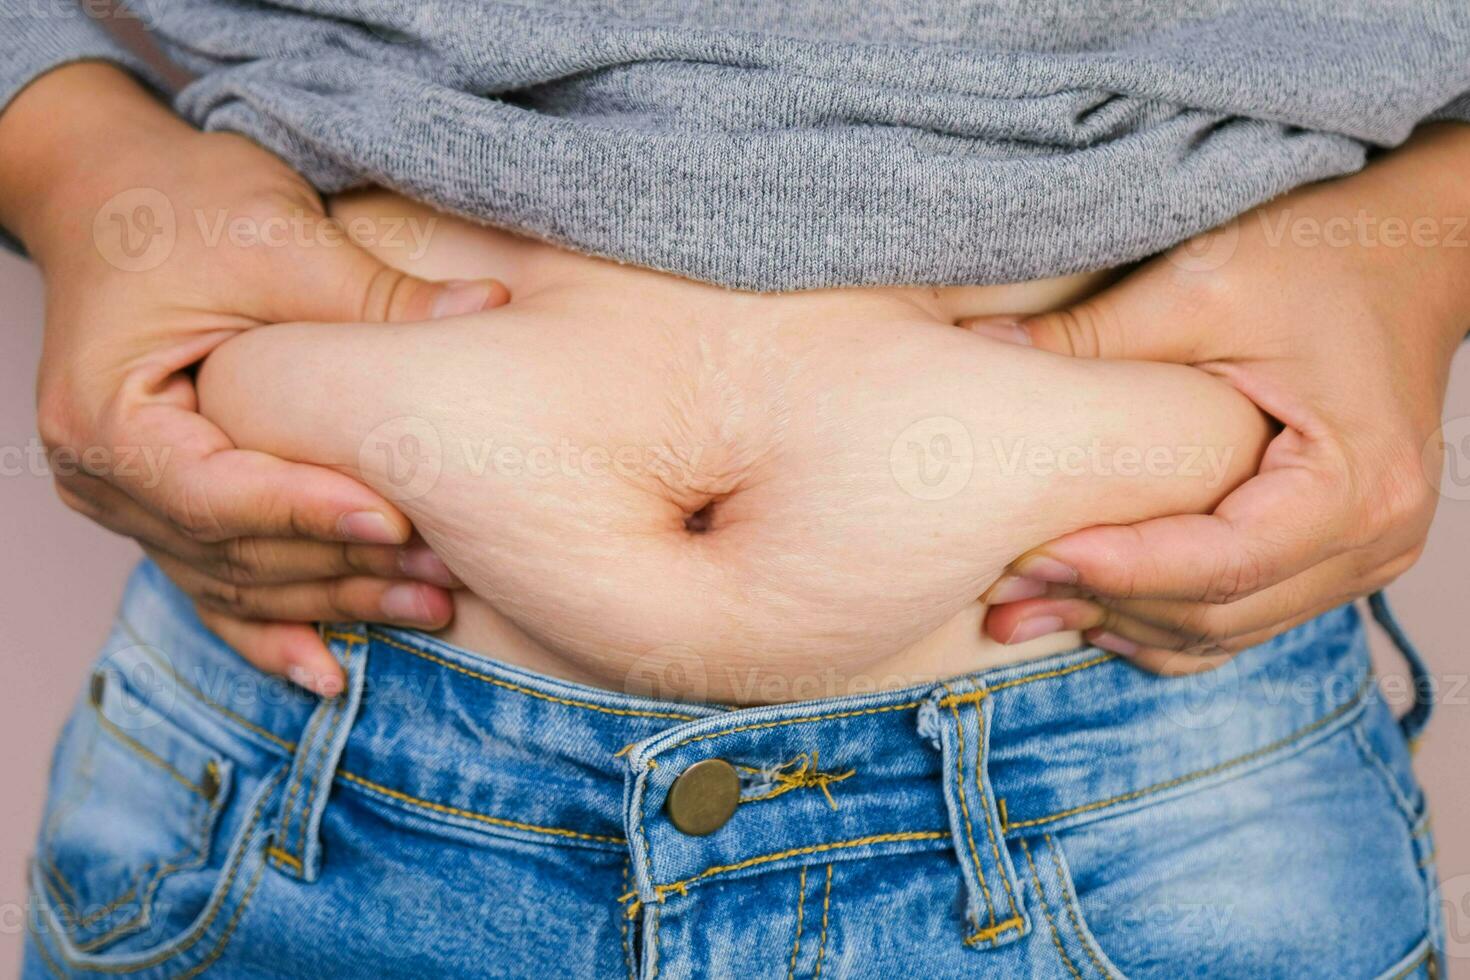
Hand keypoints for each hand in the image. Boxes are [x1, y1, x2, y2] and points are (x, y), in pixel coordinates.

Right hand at [0, 64, 508, 694]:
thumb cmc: (184, 206)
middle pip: (232, 551)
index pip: (215, 491)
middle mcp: (103, 476)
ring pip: (237, 580)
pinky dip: (273, 631)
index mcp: (106, 415)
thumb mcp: (277, 240)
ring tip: (432, 609)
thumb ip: (375, 296)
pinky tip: (331, 673)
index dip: (309, 511)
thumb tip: (492, 309)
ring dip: (334, 600)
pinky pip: (217, 586)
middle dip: (342, 564)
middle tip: (449, 574)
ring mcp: (128, 502)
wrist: (114, 199)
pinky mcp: (165, 508)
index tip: (398, 519)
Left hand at [968, 123, 1469, 672]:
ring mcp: (1360, 557)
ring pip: (1223, 629)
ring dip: (1120, 621)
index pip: (1221, 562)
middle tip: (1000, 591)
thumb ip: (1089, 335)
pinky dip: (1161, 620)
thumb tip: (974, 348)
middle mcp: (1373, 538)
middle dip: (1102, 601)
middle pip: (1217, 611)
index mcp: (1354, 483)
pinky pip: (1240, 616)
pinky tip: (1086, 606)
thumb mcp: (1199, 284)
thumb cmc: (1317, 257)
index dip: (1117, 569)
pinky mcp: (1332, 556)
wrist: (1407, 253)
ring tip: (1020, 608)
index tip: (1025, 554)